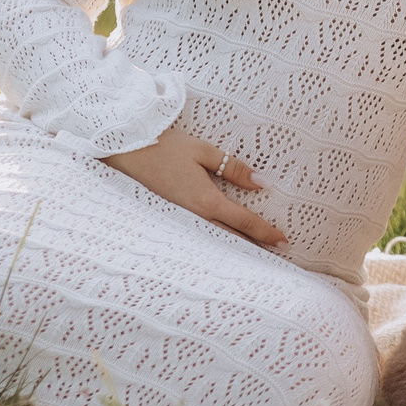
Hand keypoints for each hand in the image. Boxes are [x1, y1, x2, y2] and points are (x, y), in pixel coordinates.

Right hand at [101, 125, 286, 248]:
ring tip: (256, 255)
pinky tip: (222, 243)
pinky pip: (197, 237)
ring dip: (236, 248)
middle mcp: (193, 218)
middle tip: (277, 257)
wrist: (121, 153)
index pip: (244, 222)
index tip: (284, 242)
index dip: (266, 233)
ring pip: (214, 241)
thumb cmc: (163, 147)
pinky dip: (215, 242)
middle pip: (231, 239)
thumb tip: (262, 183)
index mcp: (205, 201)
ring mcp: (179, 222)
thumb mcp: (202, 151)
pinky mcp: (169, 221)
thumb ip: (234, 168)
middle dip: (255, 248)